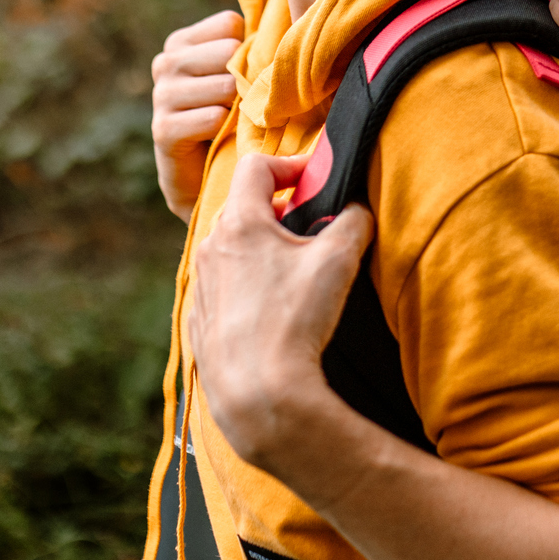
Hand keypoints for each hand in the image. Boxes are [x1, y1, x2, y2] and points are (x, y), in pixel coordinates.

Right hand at [150, 9, 244, 220]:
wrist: (204, 179)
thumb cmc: (230, 119)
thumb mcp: (238, 75)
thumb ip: (250, 44)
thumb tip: (285, 9)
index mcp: (181, 43)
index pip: (229, 25)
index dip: (248, 51)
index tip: (243, 75)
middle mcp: (166, 63)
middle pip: (228, 51)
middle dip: (244, 80)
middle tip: (239, 104)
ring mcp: (160, 95)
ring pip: (224, 85)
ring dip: (237, 106)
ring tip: (231, 120)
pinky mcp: (163, 129)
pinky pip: (213, 117)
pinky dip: (225, 129)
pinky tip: (219, 137)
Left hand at [182, 150, 373, 493]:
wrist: (258, 395)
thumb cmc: (295, 321)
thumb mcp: (338, 261)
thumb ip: (353, 221)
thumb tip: (357, 208)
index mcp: (240, 224)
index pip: (256, 166)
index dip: (288, 164)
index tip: (312, 179)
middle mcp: (211, 248)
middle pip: (243, 209)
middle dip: (278, 212)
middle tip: (311, 231)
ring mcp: (202, 286)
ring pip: (231, 250)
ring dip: (261, 251)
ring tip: (295, 276)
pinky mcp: (200, 322)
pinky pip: (224, 289)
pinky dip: (247, 288)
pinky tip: (272, 313)